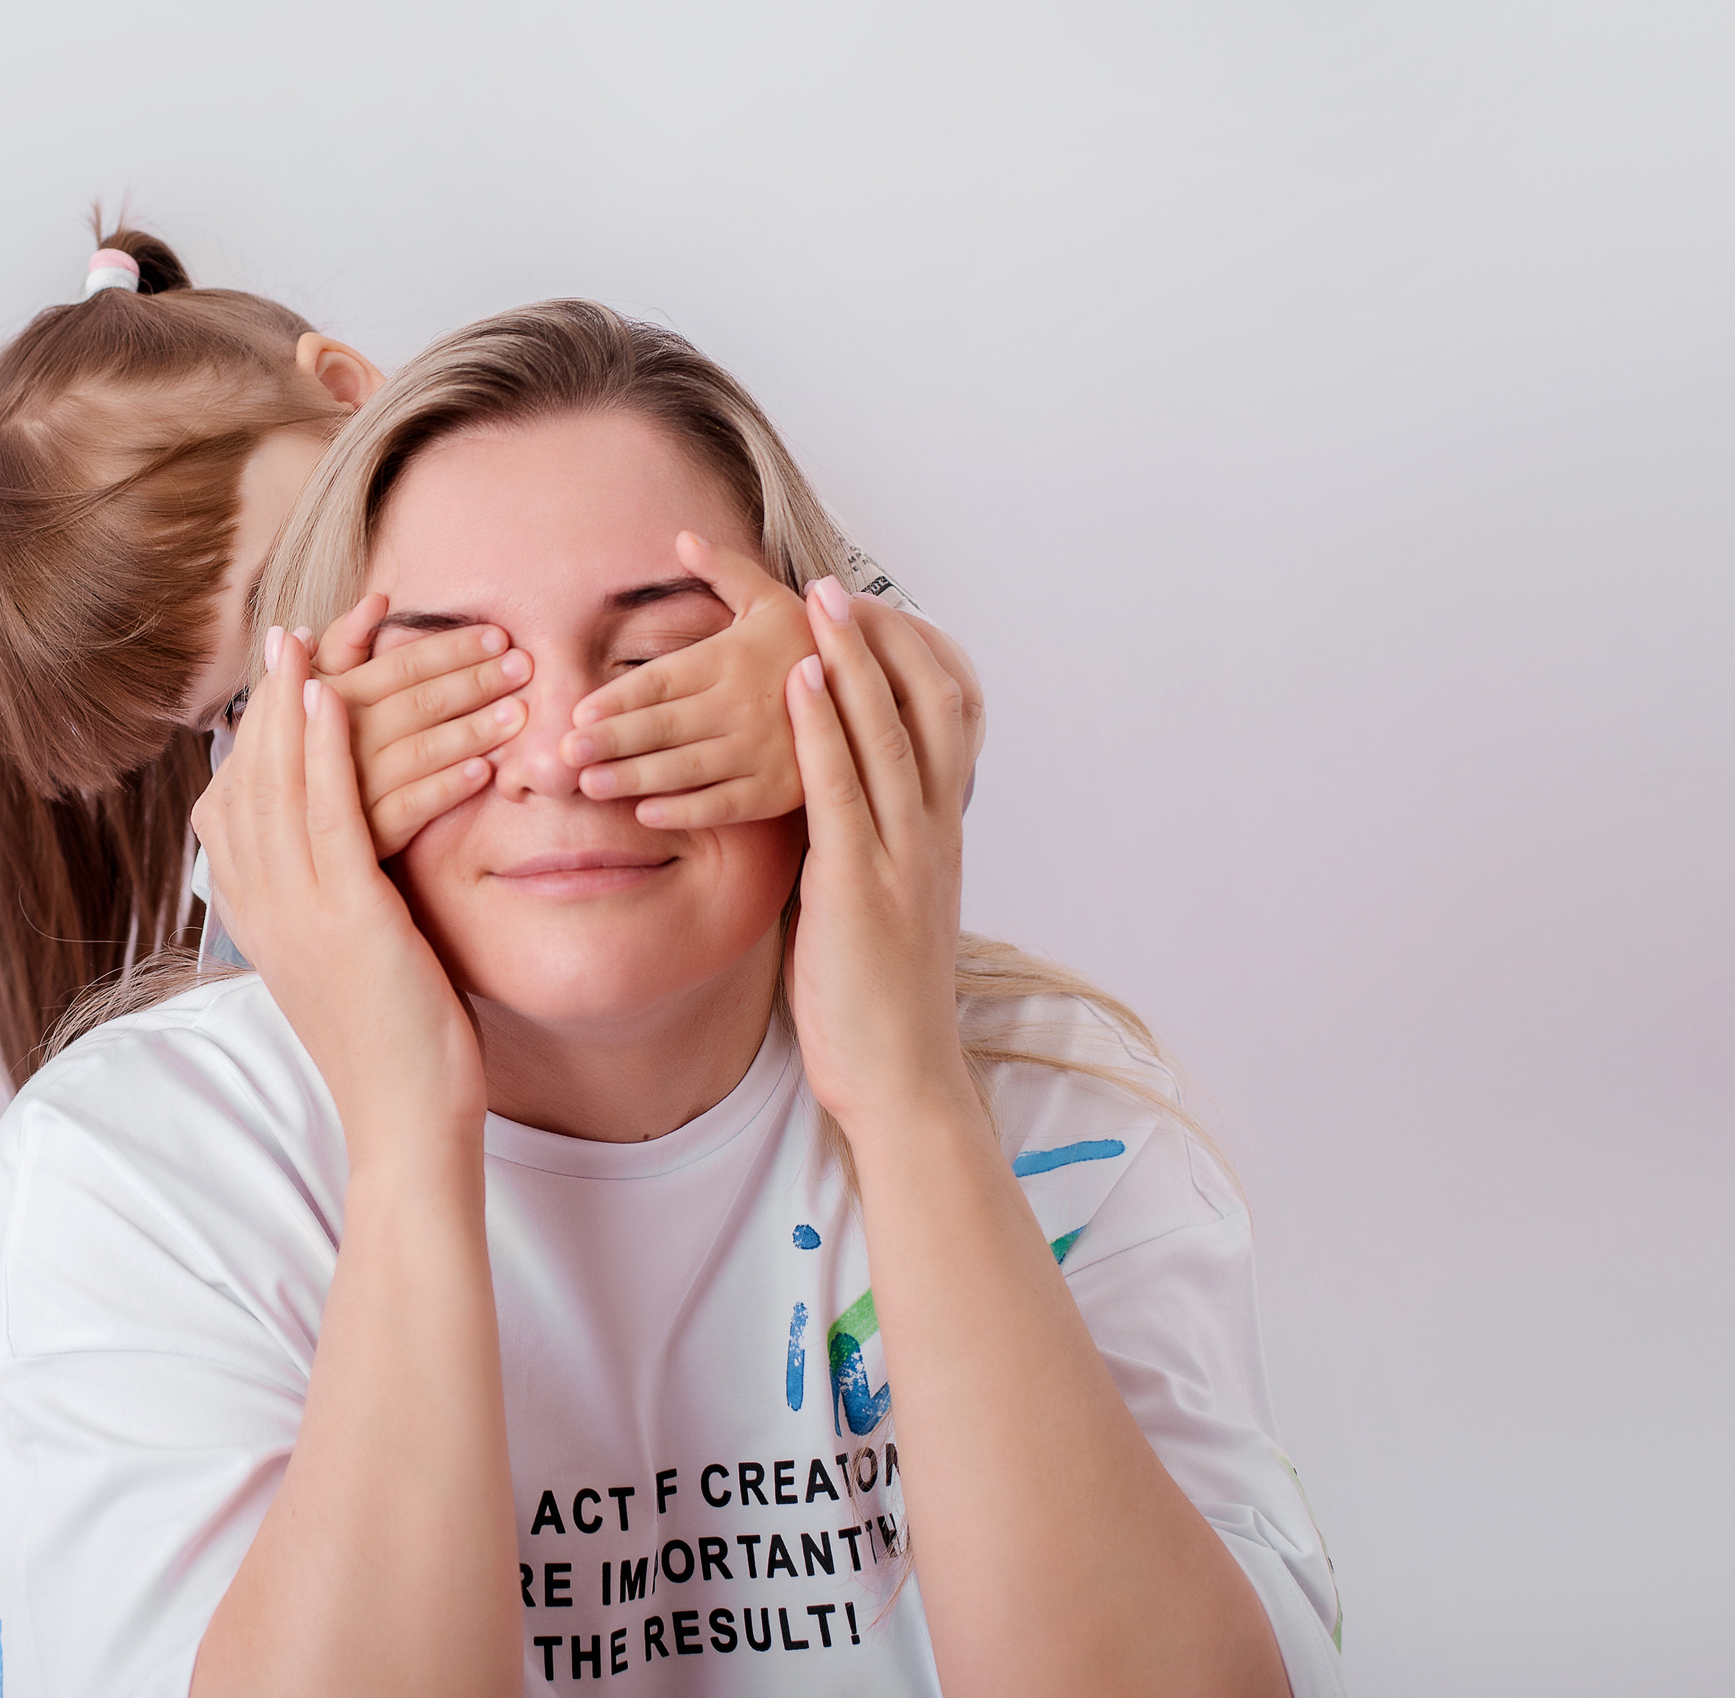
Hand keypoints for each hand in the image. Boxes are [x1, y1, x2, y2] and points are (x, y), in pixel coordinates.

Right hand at [191, 626, 488, 1143]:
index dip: (261, 730)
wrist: (407, 1118)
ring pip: (281, 783)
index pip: (239, 800)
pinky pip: (324, 813)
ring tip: (307, 636)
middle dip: (270, 699)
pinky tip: (334, 694)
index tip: (284, 674)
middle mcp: (258, 906)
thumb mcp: (354, 953)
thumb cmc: (397, 1039)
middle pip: (248, 778)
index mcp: (254, 913)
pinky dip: (322, 747)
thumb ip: (340, 895)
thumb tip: (353, 851)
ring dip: (295, 700)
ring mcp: (293, 911)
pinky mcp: (342, 916)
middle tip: (288, 630)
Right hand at [308, 595, 533, 857]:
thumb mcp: (313, 692)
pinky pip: (413, 807)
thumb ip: (343, 646)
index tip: (498, 635)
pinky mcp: (367, 833)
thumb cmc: (311, 747)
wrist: (294, 833)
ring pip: (420, 752)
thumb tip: (377, 599)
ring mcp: (352, 787)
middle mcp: (337, 738)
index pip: (399, 665)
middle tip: (524, 667)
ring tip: (517, 714)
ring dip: (471, 730)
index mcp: (328, 697)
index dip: (451, 648)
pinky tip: (485, 772)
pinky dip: (448, 787)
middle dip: (474, 681)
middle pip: (417, 703)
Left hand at [561, 532, 813, 828]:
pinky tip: (645, 813)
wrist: (877, 691)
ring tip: (588, 785)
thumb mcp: (772, 598)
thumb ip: (725, 569)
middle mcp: (742, 703)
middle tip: (563, 754)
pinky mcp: (778, 789)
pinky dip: (685, 810)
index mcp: (732, 657)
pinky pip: (724, 803)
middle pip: (664, 725)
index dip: (618, 698)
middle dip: (611, 740)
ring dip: (634, 777)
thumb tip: (682, 536)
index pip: (662, 680)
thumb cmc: (810, 643)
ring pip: (686, 768)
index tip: (578, 712)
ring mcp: (761, 749)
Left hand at [780, 577, 981, 1130]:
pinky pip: (840, 787)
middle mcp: (931, 833)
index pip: (940, 723)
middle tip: (838, 583)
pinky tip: (793, 679)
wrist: (901, 1077)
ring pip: (885, 732)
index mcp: (937, 836)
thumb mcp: (876, 905)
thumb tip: (827, 816)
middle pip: (924, 707)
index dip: (907, 660)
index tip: (870, 612)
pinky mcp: (860, 883)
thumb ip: (861, 851)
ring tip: (816, 600)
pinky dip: (818, 726)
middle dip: (882, 639)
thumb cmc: (878, 1002)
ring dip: (848, 659)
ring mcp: (902, 855)